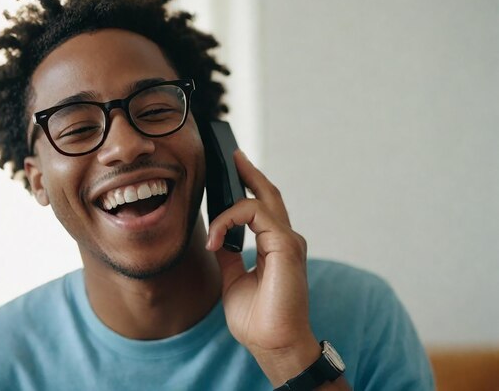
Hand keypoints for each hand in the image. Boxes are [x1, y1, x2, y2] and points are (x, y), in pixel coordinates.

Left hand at [206, 150, 320, 383]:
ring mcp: (288, 240)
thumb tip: (217, 238)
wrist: (273, 344)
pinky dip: (229, 220)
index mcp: (275, 246)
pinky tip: (215, 238)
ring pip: (260, 199)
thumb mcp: (233, 279)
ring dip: (232, 198)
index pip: (262, 207)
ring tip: (212, 206)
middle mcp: (285, 239)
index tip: (230, 174)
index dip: (248, 187)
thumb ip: (228, 255)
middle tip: (233, 155)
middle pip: (268, 193)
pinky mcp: (285, 245)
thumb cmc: (258, 318)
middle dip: (249, 172)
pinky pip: (254, 214)